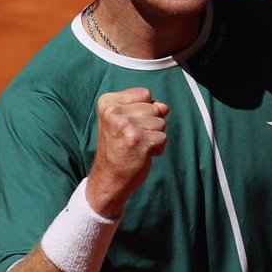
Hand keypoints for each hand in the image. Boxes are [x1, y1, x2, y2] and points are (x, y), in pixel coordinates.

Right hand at [85, 87, 168, 217]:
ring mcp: (126, 126)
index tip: (128, 125)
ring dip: (153, 136)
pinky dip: (157, 148)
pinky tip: (142, 154)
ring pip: (161, 122)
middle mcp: (114, 112)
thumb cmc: (118, 148)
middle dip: (150, 124)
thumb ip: (145, 107)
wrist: (109, 177)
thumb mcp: (125, 120)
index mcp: (107, 102)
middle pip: (154, 108)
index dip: (143, 110)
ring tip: (136, 146)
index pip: (145, 93)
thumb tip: (164, 107)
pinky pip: (163, 137)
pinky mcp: (138, 140)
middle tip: (132, 139)